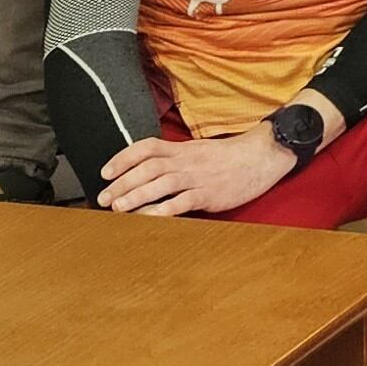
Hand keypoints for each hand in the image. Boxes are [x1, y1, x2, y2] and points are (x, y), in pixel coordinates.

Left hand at [94, 127, 294, 217]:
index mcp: (182, 149)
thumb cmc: (229, 158)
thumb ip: (175, 160)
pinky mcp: (209, 193)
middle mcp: (186, 160)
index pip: (146, 147)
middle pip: (149, 167)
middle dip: (123, 182)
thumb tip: (148, 173)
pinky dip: (164, 210)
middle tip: (104, 197)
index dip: (123, 158)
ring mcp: (198, 177)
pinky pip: (183, 201)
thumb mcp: (198, 152)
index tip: (105, 172)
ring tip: (119, 208)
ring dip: (137, 195)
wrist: (262, 156)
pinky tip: (150, 218)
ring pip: (162, 183)